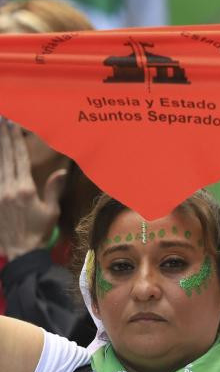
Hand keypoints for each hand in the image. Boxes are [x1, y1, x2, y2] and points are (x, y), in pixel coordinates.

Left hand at [0, 120, 64, 258]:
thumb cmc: (39, 232)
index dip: (15, 139)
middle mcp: (8, 188)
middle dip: (3, 136)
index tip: (12, 124)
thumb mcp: (51, 211)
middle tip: (1, 119)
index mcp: (25, 189)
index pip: (19, 158)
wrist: (20, 252)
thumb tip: (62, 171)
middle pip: (4, 156)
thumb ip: (53, 189)